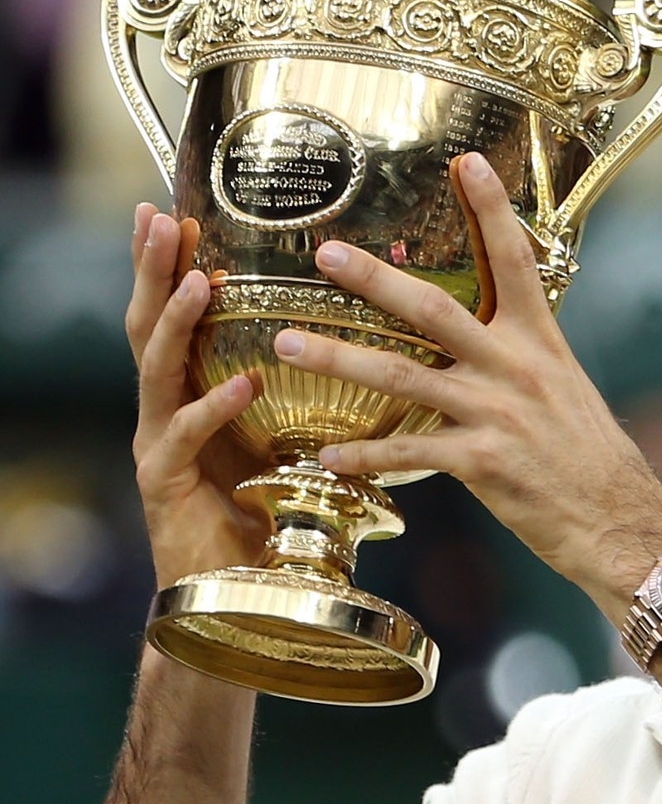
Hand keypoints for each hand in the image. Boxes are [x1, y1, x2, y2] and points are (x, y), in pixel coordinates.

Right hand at [128, 206, 268, 588]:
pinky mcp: (167, 487)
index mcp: (195, 392)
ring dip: (177, 322)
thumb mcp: (290, 435)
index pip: (180, 316)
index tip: (180, 210)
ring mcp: (160, 447)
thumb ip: (306, 390)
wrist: (244, 593)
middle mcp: (168, 411)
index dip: (176, 264)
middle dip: (154, 271)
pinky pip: (186, 439)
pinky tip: (240, 384)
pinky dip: (213, 408)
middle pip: (151, 326)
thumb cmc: (273, 510)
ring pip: (156, 371)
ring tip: (199, 280)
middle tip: (158, 218)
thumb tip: (367, 337)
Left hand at [271, 153, 661, 616]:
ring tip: (289, 345)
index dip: (491, 209)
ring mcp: (496, 413)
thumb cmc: (589, 456)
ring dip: (339, 358)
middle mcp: (516, 367)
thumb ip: (521, 356)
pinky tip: (325, 452)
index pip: (515, 259)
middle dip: (376, 279)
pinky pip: (409, 453)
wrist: (619, 519)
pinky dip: (365, 455)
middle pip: (434, 310)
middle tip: (326, 252)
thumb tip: (485, 331)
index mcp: (540, 340)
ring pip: (402, 375)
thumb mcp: (564, 387)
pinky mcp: (482, 463)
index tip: (467, 160)